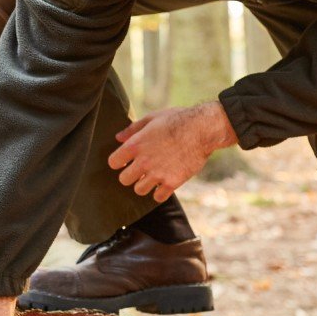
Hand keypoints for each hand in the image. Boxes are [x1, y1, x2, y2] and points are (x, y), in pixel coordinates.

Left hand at [107, 102, 237, 201]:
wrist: (202, 129)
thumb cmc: (177, 119)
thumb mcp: (152, 118)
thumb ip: (133, 129)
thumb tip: (118, 138)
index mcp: (135, 145)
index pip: (113, 162)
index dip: (118, 162)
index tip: (125, 161)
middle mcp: (144, 162)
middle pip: (124, 180)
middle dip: (130, 175)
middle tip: (139, 170)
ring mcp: (158, 174)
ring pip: (139, 190)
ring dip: (144, 184)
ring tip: (153, 176)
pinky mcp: (172, 182)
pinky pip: (158, 197)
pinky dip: (160, 192)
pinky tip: (164, 183)